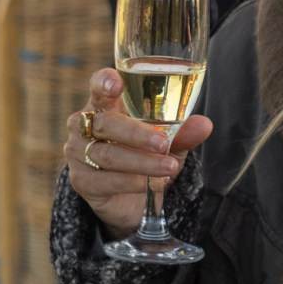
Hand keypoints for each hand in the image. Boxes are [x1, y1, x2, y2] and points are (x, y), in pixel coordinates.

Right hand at [64, 67, 212, 235]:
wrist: (131, 200)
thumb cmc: (145, 158)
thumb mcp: (168, 144)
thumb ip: (181, 133)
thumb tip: (204, 124)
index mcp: (104, 106)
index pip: (97, 87)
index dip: (103, 82)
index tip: (116, 83)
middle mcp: (85, 126)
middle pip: (104, 123)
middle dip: (136, 133)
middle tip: (162, 143)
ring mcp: (78, 153)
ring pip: (108, 154)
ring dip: (141, 162)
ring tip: (168, 168)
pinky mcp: (82, 181)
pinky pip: (105, 180)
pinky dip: (131, 182)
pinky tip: (149, 185)